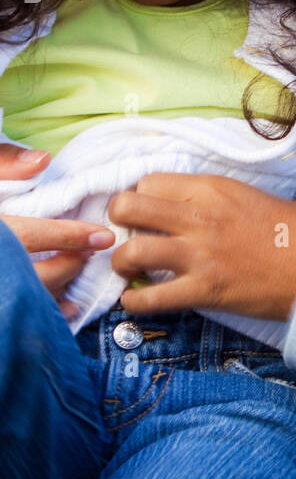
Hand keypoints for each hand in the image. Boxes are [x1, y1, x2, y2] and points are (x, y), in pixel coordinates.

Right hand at [0, 144, 114, 311]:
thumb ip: (0, 166)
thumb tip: (43, 160)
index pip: (29, 235)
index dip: (69, 236)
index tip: (102, 236)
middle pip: (32, 275)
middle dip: (67, 266)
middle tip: (87, 253)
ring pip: (26, 302)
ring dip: (56, 295)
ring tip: (74, 281)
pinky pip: (15, 318)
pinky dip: (38, 317)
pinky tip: (55, 312)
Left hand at [109, 174, 295, 318]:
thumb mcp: (256, 197)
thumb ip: (220, 198)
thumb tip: (195, 206)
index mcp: (214, 188)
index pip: (149, 181)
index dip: (141, 197)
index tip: (147, 211)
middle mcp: (200, 216)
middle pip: (128, 207)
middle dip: (119, 221)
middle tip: (128, 234)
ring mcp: (200, 254)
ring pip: (130, 250)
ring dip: (121, 262)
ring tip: (129, 269)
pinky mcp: (205, 290)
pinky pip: (150, 297)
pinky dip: (135, 302)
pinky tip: (136, 301)